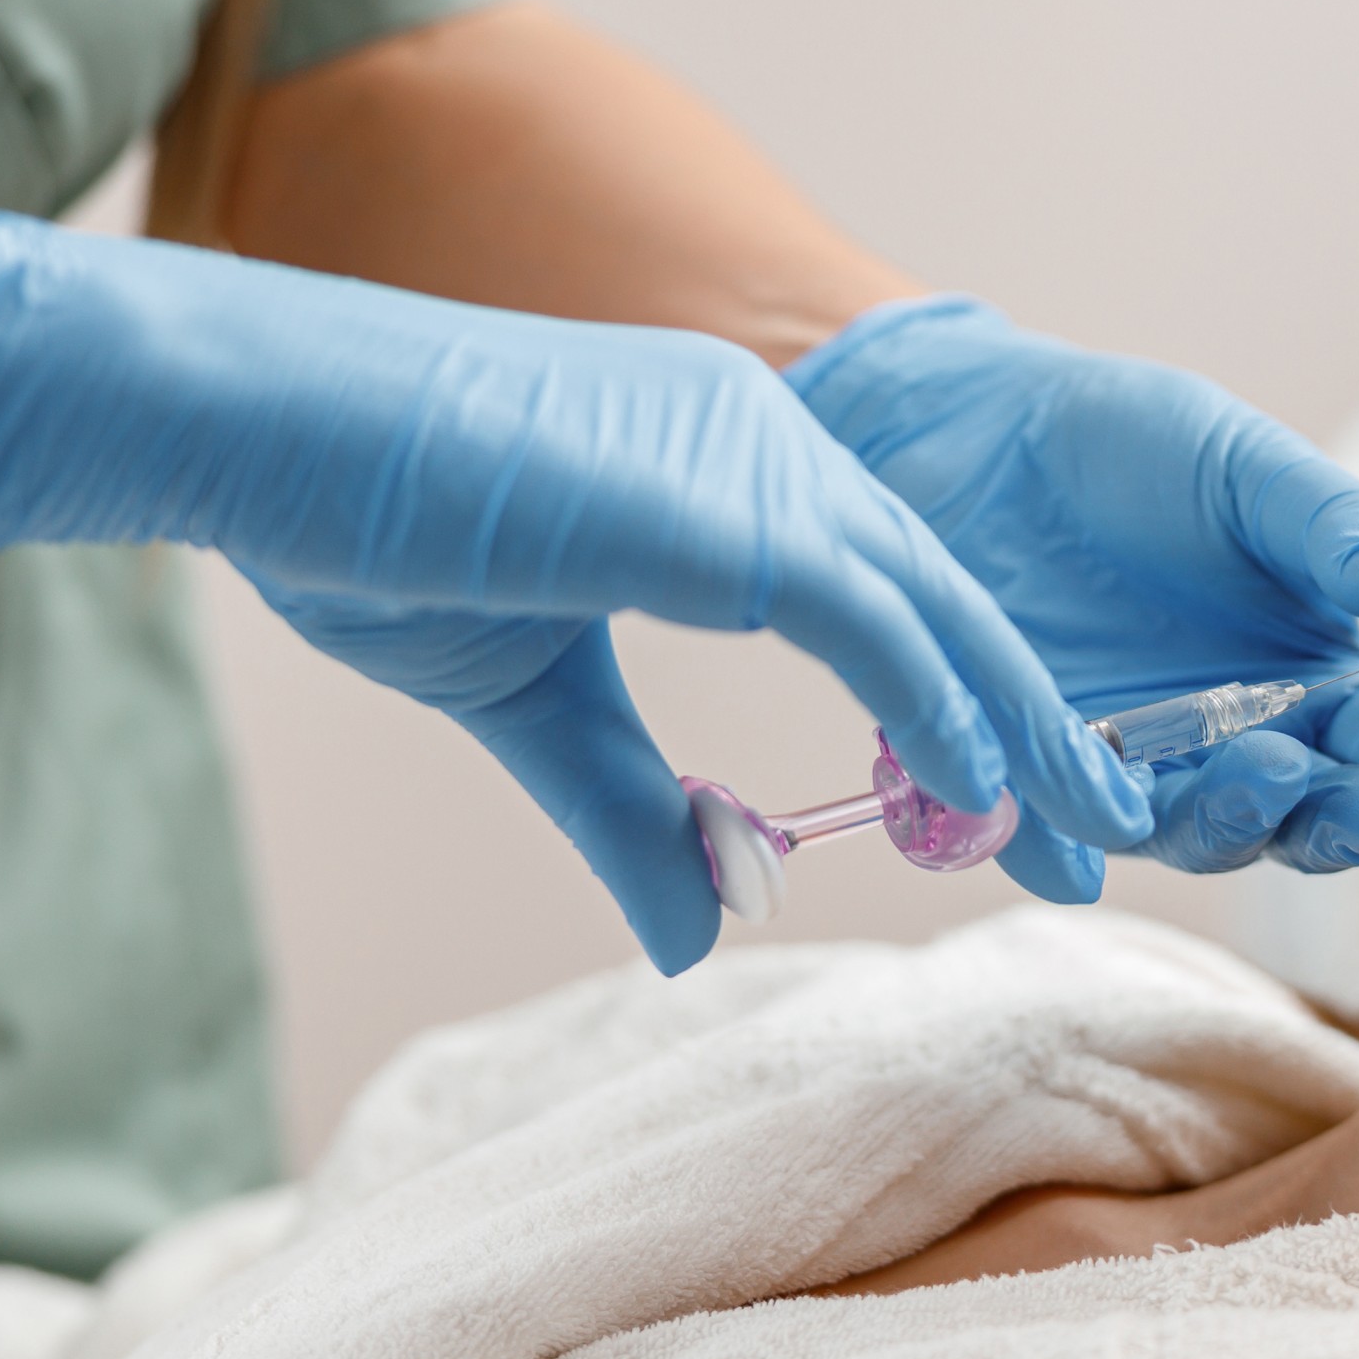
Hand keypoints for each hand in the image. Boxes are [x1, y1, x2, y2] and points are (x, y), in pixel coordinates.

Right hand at [0, 205, 1151, 968]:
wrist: (251, 426)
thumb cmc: (360, 525)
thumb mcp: (530, 698)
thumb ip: (630, 803)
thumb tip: (701, 933)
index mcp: (729, 466)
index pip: (889, 595)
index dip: (963, 705)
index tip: (1011, 814)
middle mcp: (766, 442)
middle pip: (945, 599)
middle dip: (1031, 729)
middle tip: (1106, 841)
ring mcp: (751, 457)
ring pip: (936, 607)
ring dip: (1019, 730)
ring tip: (1088, 835)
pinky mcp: (720, 502)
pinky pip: (873, 616)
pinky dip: (939, 704)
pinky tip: (986, 787)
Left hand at [787, 298, 1358, 897]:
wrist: (976, 435)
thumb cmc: (1127, 443)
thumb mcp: (1245, 468)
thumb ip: (1333, 527)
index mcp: (1319, 673)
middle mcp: (1249, 741)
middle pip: (1322, 812)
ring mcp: (1150, 769)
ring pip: (1215, 833)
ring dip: (1254, 819)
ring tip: (1273, 771)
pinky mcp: (1048, 776)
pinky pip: (1075, 827)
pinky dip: (1091, 838)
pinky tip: (1107, 832)